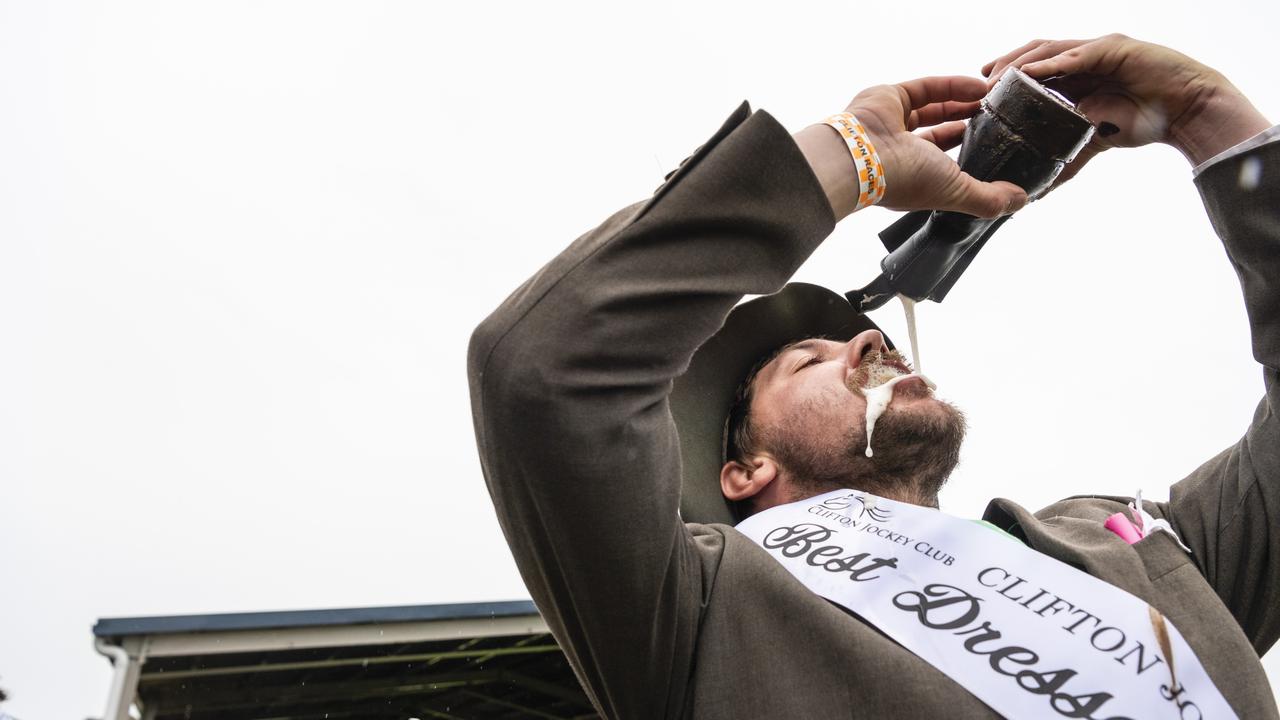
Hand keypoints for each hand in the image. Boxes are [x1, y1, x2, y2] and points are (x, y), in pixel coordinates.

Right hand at [796, 76, 1027, 219]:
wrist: (861, 156)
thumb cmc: (903, 180)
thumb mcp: (955, 192)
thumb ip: (988, 198)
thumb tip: (1021, 200)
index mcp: (913, 176)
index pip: (944, 162)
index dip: (968, 151)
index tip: (996, 143)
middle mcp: (902, 150)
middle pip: (941, 131)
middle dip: (968, 123)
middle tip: (997, 116)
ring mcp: (894, 122)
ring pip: (934, 108)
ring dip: (964, 102)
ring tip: (992, 98)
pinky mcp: (890, 97)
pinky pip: (925, 88)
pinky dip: (952, 86)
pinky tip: (978, 86)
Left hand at [983, 34, 1269, 176]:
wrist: (1186, 112)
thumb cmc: (1143, 122)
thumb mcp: (1093, 143)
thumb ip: (1066, 161)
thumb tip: (1037, 192)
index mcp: (1074, 75)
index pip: (1030, 70)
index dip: (1003, 79)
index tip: (977, 97)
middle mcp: (1082, 57)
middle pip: (1033, 55)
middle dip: (1003, 67)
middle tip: (978, 87)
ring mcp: (1097, 50)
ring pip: (1049, 50)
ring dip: (1020, 63)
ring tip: (996, 78)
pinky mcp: (1115, 49)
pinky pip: (1078, 54)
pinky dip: (1053, 64)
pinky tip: (1031, 73)